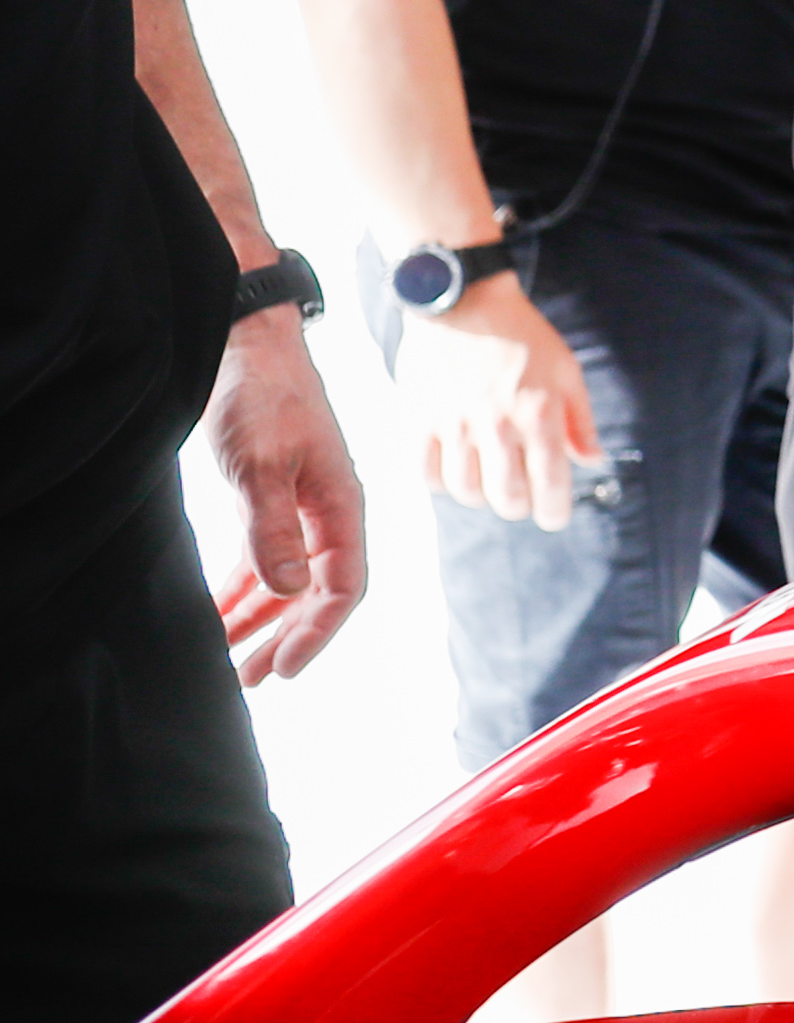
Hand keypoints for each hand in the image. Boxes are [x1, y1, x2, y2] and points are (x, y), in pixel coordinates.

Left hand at [205, 312, 369, 684]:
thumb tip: (288, 590)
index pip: (344, 584)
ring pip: (286, 579)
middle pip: (317, 592)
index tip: (283, 667)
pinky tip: (220, 610)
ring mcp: (300, 505)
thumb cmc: (262, 395)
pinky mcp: (271, 497)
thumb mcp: (262, 463)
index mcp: (343, 504)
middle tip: (250, 678)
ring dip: (259, 618)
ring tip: (229, 656)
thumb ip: (273, 529)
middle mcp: (328, 512)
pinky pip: (263, 557)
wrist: (245, 344)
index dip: (317, 631)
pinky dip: (243, 588)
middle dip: (285, 637)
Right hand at [394, 274, 600, 531]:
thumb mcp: (567, 371)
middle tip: (523, 496)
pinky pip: (426, 474)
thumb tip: (593, 461)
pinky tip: (456, 468)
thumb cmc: (523, 337)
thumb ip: (580, 422)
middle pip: (508, 498)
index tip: (553, 516)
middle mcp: (497, 424)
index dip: (554, 511)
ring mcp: (455, 424)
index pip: (550, 484)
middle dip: (520, 506)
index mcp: (539, 414)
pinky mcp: (420, 419)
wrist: (465, 302)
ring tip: (490, 477)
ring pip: (467, 491)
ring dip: (482, 495)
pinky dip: (442, 481)